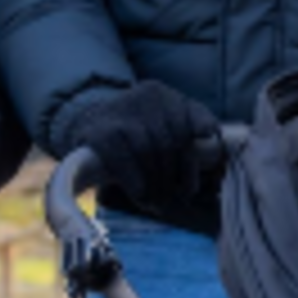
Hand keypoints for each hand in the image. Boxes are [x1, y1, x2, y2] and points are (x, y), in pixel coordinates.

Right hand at [56, 81, 225, 214]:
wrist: (84, 123)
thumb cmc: (134, 130)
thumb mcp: (163, 120)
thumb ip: (192, 125)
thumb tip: (213, 143)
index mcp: (164, 95)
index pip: (194, 127)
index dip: (194, 162)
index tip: (190, 187)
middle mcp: (144, 97)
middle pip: (173, 143)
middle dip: (176, 177)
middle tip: (176, 200)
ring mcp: (120, 112)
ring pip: (149, 152)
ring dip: (156, 183)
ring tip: (158, 202)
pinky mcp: (100, 131)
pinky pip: (124, 160)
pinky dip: (136, 182)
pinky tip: (140, 195)